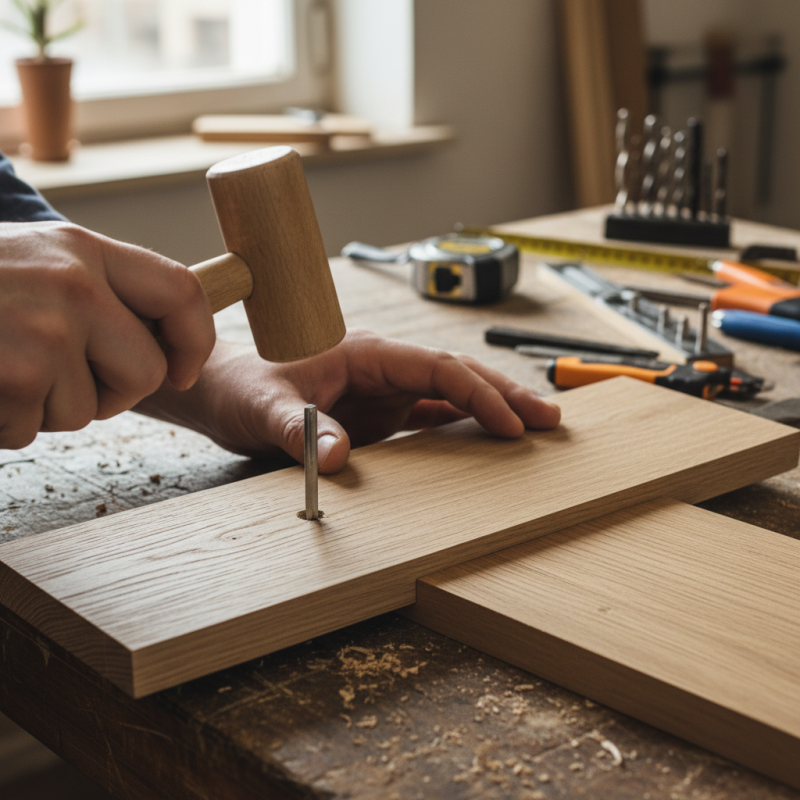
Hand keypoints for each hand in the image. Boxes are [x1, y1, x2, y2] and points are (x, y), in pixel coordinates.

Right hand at [0, 221, 214, 448]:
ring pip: (86, 411)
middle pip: (145, 372)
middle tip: (52, 377)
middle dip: (108, 394)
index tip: (181, 372)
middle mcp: (74, 283)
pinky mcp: (14, 373)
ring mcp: (43, 328)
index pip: (183, 293)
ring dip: (41, 408)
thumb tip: (163, 346)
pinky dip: (1, 423)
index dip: (194, 342)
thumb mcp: (32, 262)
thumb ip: (96, 292)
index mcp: (85, 251)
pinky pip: (31, 429)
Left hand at [136, 329, 560, 472]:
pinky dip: (464, 426)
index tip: (510, 422)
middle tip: (550, 420)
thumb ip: (301, 431)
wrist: (224, 394)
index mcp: (366, 353)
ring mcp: (384, 391)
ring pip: (450, 395)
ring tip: (535, 428)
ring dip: (492, 409)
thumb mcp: (266, 409)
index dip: (477, 391)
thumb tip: (341, 458)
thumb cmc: (243, 388)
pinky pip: (431, 417)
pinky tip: (489, 441)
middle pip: (456, 375)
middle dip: (504, 395)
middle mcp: (383, 368)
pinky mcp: (380, 413)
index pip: (436, 366)